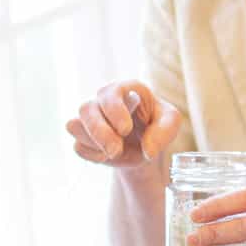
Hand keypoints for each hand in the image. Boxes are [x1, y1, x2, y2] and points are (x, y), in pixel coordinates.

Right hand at [66, 81, 182, 170]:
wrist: (145, 145)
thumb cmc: (158, 125)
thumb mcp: (171, 123)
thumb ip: (164, 131)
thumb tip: (148, 150)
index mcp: (124, 89)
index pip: (109, 93)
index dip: (114, 110)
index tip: (126, 129)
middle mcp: (102, 100)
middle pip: (85, 109)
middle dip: (100, 132)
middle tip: (116, 150)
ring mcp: (90, 118)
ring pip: (74, 125)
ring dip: (93, 143)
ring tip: (114, 152)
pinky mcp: (84, 137)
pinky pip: (77, 146)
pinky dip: (92, 155)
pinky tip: (107, 156)